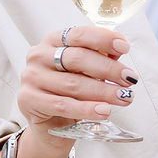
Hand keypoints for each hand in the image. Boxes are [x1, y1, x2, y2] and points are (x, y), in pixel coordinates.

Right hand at [18, 25, 137, 135]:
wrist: (50, 123)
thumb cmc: (70, 91)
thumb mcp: (85, 71)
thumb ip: (100, 58)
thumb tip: (118, 52)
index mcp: (52, 40)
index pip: (79, 35)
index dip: (103, 39)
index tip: (125, 48)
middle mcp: (38, 55)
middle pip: (77, 58)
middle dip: (108, 69)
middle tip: (129, 79)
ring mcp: (31, 77)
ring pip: (73, 84)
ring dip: (103, 91)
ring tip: (123, 97)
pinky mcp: (28, 100)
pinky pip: (63, 105)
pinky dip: (86, 109)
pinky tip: (104, 111)